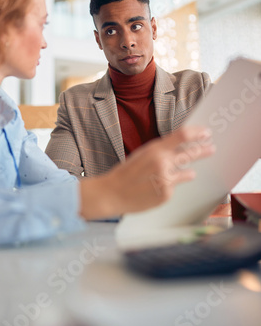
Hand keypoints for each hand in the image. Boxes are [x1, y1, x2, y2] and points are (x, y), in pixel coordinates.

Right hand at [79, 126, 214, 219]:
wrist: (113, 193)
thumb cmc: (126, 172)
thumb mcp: (142, 154)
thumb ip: (161, 151)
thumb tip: (180, 147)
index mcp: (155, 149)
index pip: (182, 136)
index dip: (197, 133)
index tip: (206, 132)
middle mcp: (163, 162)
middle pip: (190, 153)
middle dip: (203, 150)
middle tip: (211, 148)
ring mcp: (166, 179)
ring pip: (186, 172)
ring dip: (190, 170)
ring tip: (193, 170)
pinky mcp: (166, 193)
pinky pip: (175, 186)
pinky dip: (171, 185)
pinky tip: (160, 186)